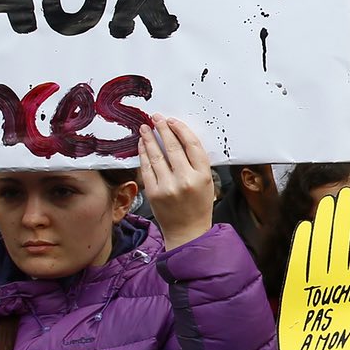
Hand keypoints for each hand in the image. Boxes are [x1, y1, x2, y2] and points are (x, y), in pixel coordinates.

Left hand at [137, 115, 212, 249]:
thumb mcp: (207, 182)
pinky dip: (143, 154)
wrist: (187, 231)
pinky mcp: (154, 193)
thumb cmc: (198, 206)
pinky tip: (142, 146)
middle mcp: (185, 180)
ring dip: (149, 139)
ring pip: (156, 156)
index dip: (181, 130)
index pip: (192, 145)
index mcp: (203, 175)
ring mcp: (168, 187)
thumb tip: (180, 138)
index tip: (172, 121)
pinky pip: (147, 168)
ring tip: (145, 128)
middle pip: (173, 147)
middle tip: (156, 118)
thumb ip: (196, 163)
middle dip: (163, 129)